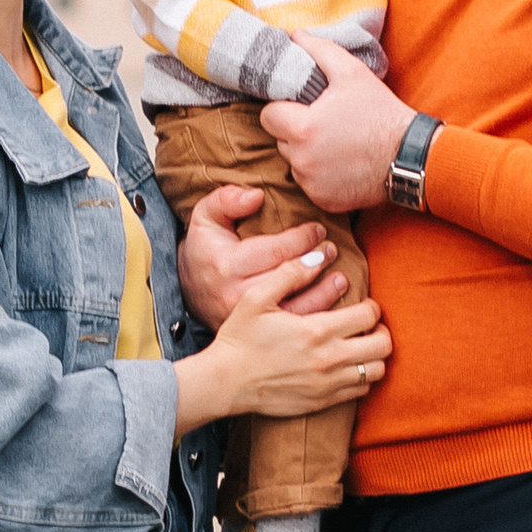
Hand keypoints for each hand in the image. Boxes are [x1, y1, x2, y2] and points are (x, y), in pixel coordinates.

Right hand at [173, 244, 389, 434]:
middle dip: (380, 331)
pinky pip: (360, 391)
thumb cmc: (240, 337)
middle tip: (366, 326)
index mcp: (317, 330)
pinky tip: (346, 367)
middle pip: (383, 346)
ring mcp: (328, 384)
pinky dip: (361, 378)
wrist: (226, 382)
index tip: (361, 305)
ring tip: (359, 346)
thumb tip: (319, 254)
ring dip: (374, 356)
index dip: (371, 306)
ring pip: (376, 371)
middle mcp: (329, 359)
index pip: (369, 316)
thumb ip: (290, 273)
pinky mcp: (323, 402)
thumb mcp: (257, 297)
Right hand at [177, 183, 349, 326]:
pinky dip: (318, 318)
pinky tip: (335, 307)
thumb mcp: (205, 218)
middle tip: (331, 250)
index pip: (276, 250)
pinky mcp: (260, 335)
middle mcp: (237, 295)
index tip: (319, 229)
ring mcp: (250, 320)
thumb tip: (256, 196)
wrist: (190, 293)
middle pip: (288, 279)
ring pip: (296, 309)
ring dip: (324, 294)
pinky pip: (295, 328)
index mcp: (227, 265)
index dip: (302, 238)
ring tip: (340, 278)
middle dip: (315, 262)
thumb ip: (226, 200)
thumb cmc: (205, 250)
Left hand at [262, 40, 411, 213]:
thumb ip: (319, 51)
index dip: (283, 108)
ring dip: (306, 154)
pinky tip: (342, 164)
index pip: (268, 117)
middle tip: (324, 123)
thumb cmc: (380, 112)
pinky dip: (320, 176)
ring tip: (336, 143)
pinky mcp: (323, 201)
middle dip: (295, 131)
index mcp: (302, 128)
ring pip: (294, 164)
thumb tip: (295, 36)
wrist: (410, 156)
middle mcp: (301, 161)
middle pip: (280, 140)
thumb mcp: (352, 73)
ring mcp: (312, 185)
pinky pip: (310, 185)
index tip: (301, 107)